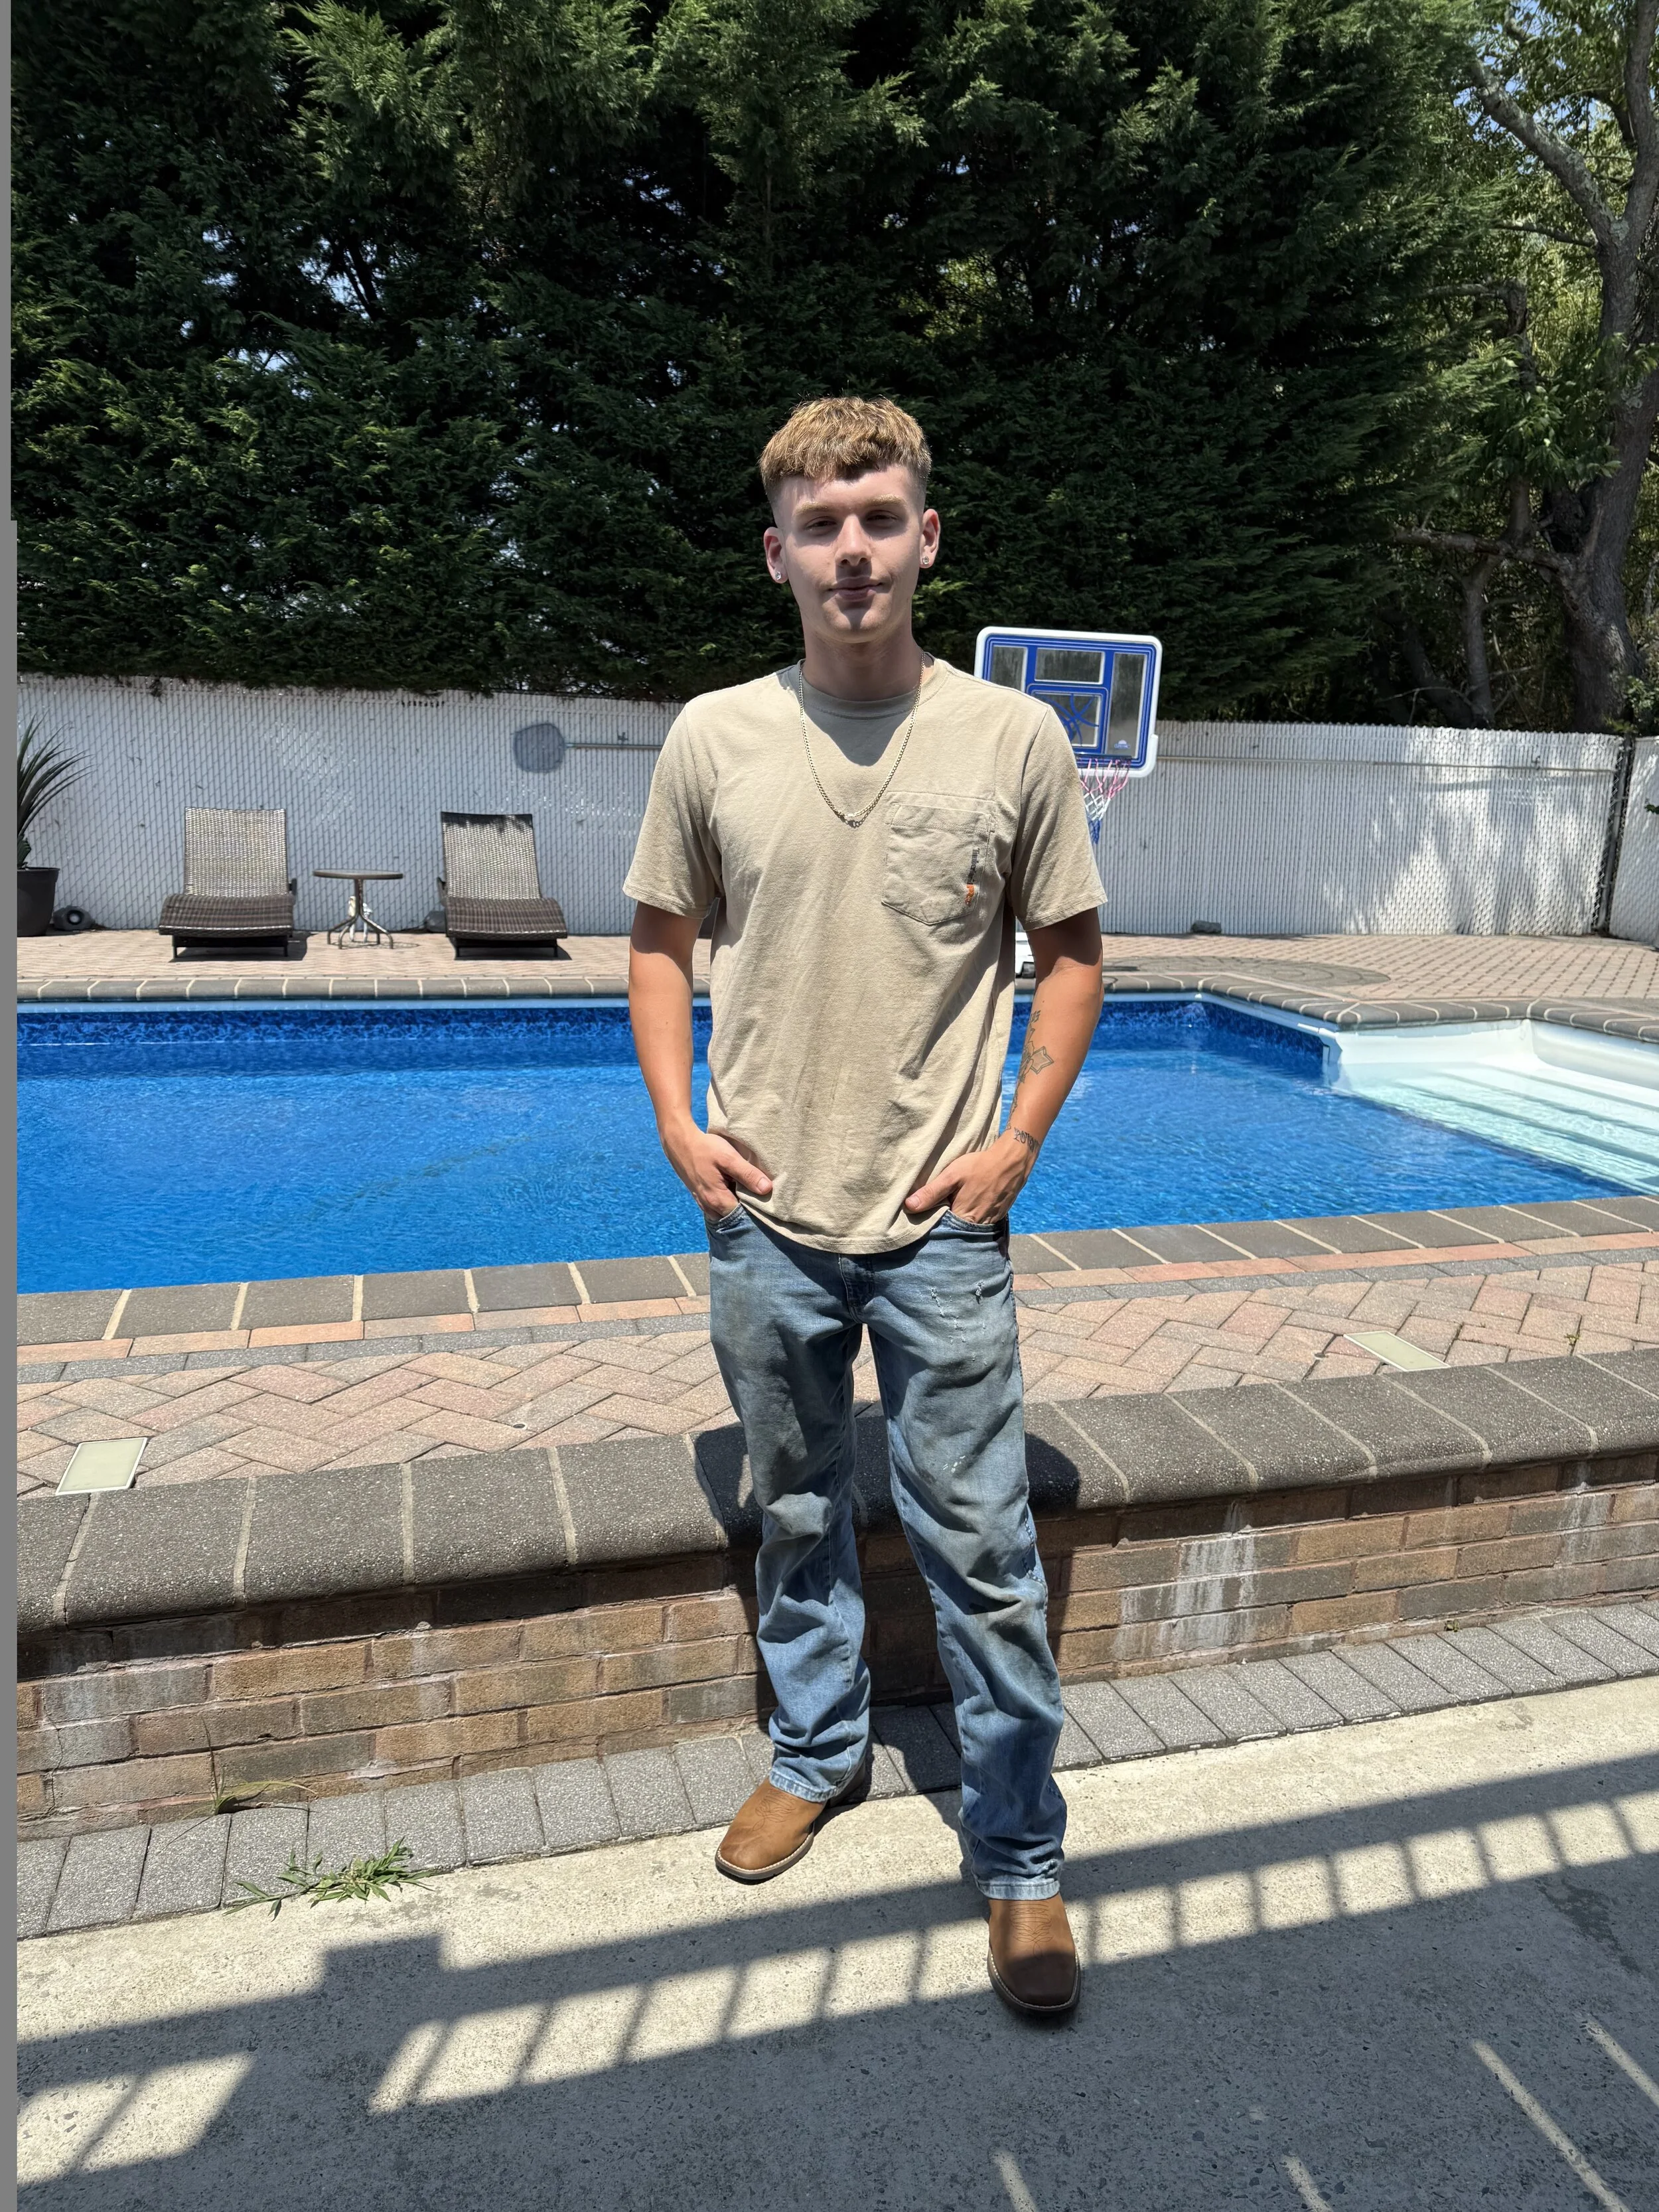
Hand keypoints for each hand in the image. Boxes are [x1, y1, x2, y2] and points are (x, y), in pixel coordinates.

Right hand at [660, 1114, 773, 1218]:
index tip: (767, 1201)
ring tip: (749, 1191)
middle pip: (735, 1216)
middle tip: (761, 1195)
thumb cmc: (705, 1148)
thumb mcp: (729, 1158)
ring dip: (738, 1205)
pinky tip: (736, 1188)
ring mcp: (704, 1203)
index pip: (744, 1216)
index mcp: (718, 1200)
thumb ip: (748, 1174)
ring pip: (727, 1212)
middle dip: (749, 1209)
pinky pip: (719, 1206)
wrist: (680, 1142)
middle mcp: (710, 1207)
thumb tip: (767, 1189)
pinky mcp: (702, 1197)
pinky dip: (729, 1200)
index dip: (757, 1210)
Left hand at [904, 1130, 1036, 1224]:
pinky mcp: (998, 1216)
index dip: (932, 1227)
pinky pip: (982, 1225)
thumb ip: (931, 1193)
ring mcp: (991, 1222)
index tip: (922, 1222)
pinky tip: (968, 1210)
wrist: (1012, 1161)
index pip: (942, 1231)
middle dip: (946, 1228)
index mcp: (964, 1217)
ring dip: (960, 1226)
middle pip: (956, 1233)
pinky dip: (973, 1221)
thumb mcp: (952, 1175)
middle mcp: (978, 1225)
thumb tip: (909, 1206)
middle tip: (936, 1217)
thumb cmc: (980, 1166)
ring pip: (970, 1230)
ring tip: (951, 1214)